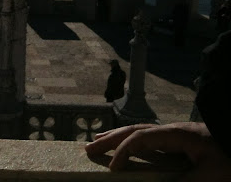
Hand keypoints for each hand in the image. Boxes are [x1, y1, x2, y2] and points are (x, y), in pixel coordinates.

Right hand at [85, 122, 230, 179]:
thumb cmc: (230, 159)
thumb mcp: (211, 175)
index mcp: (177, 134)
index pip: (141, 138)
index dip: (124, 151)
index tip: (112, 168)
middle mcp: (171, 130)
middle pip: (133, 130)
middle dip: (110, 139)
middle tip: (88, 149)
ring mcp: (173, 134)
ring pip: (138, 131)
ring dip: (116, 137)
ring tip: (96, 142)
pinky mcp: (177, 141)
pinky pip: (146, 139)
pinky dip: (129, 142)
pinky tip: (123, 147)